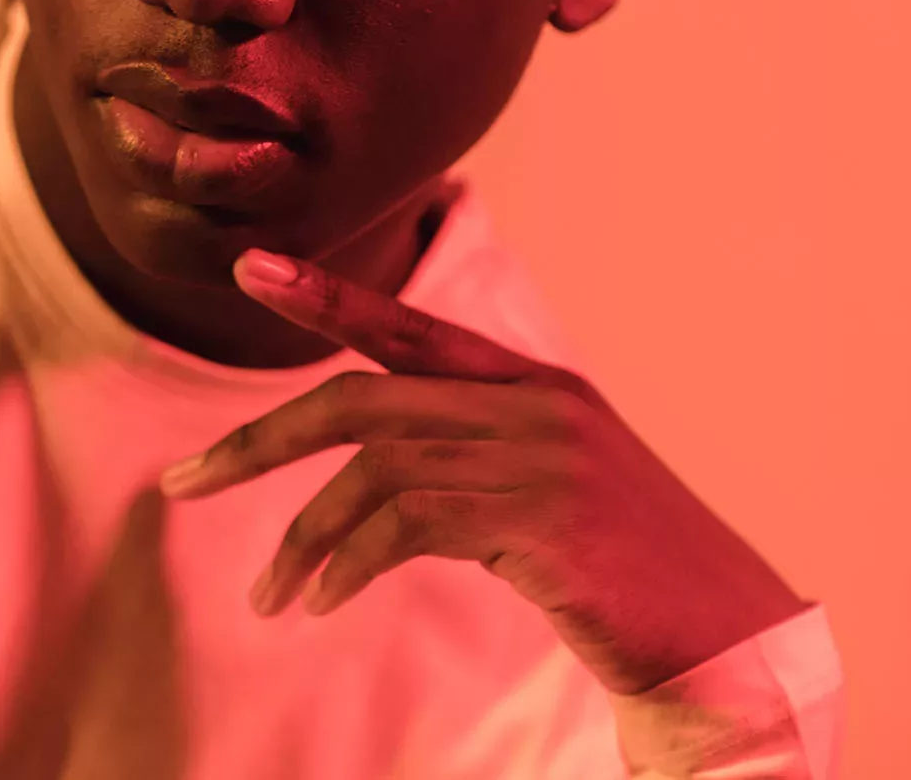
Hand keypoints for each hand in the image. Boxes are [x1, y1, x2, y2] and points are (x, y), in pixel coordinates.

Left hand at [157, 249, 809, 695]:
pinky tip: (317, 603)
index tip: (249, 268)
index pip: (408, 326)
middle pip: (361, 398)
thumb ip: (472, 459)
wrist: (729, 643)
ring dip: (301, 536)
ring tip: (265, 595)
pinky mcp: (543, 521)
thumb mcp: (549, 494)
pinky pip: (408, 526)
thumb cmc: (629, 579)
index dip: (324, 295)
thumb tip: (371, 476)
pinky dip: (348, 563)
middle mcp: (533, 403)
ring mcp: (540, 457)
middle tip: (181, 480)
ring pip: (373, 470)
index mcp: (534, 382)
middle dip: (259, 439)